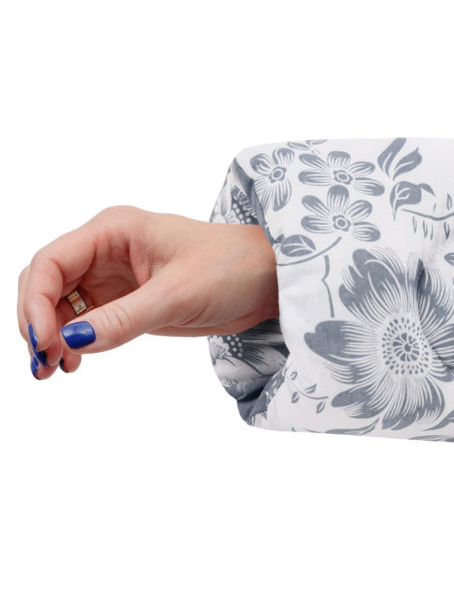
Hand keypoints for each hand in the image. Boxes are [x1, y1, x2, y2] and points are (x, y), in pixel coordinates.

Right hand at [17, 205, 278, 378]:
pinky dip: (73, 340)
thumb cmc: (232, 268)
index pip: (51, 262)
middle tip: (43, 363)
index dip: (35, 302)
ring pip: (60, 304)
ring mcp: (113, 274)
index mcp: (113, 230)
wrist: (270, 278)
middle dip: (37, 322)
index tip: (42, 341)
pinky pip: (85, 319)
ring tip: (54, 371)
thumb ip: (124, 318)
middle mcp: (106, 248)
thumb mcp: (178, 295)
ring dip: (51, 336)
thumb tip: (71, 341)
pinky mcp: (126, 299)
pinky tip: (74, 364)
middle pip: (47, 283)